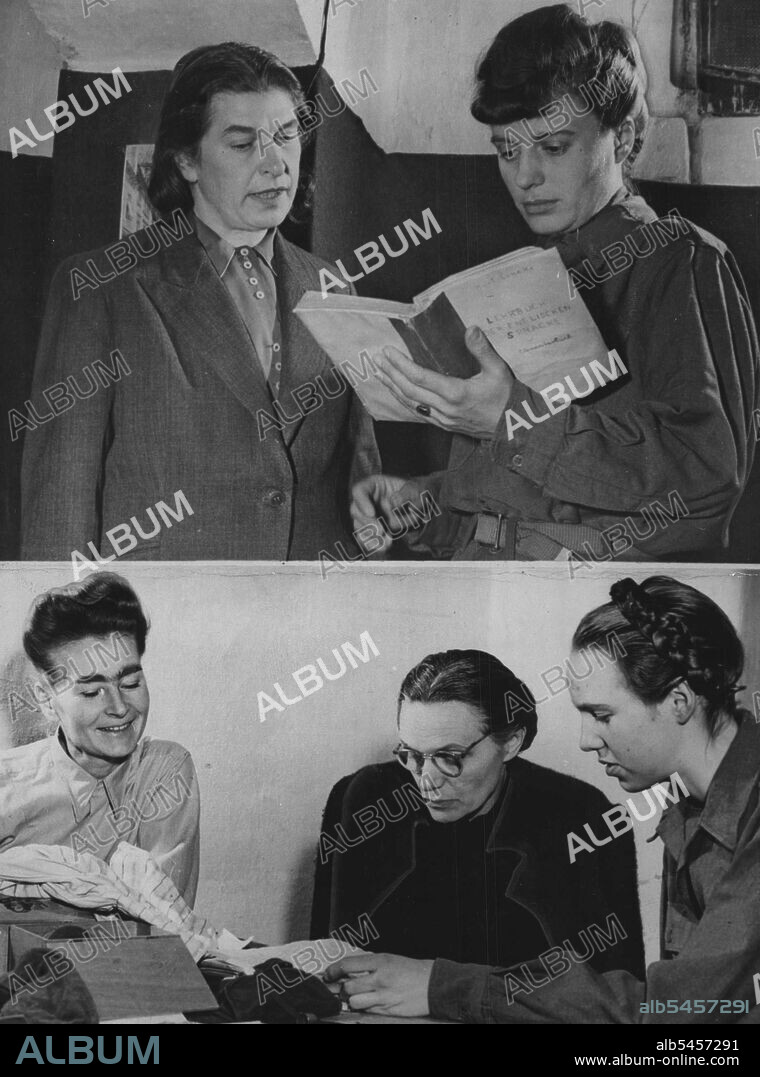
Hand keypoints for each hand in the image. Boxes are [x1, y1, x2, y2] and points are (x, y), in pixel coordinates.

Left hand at [324, 953, 434, 1016]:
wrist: (432, 985)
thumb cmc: (411, 970)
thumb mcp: (390, 959)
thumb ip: (370, 964)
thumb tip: (349, 969)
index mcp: (380, 961)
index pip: (347, 965)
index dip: (333, 971)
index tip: (328, 974)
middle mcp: (380, 978)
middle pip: (348, 986)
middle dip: (342, 988)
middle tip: (341, 988)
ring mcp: (383, 996)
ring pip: (354, 1001)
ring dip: (352, 1000)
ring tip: (356, 996)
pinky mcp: (387, 1010)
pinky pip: (366, 1010)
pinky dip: (363, 1007)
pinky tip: (368, 1002)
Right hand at [350, 474, 425, 555]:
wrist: (421, 507)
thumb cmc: (417, 493)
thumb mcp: (416, 489)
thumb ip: (406, 494)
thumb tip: (393, 502)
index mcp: (374, 485)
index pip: (359, 490)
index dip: (362, 502)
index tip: (372, 513)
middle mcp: (368, 500)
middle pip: (356, 511)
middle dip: (367, 523)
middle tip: (381, 530)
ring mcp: (368, 516)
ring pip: (359, 527)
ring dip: (371, 537)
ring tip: (387, 541)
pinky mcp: (373, 530)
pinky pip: (366, 539)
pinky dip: (375, 545)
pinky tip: (387, 546)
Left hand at [375, 326, 514, 437]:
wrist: (513, 427)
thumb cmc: (506, 398)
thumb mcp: (498, 370)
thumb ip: (483, 350)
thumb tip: (471, 329)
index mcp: (456, 393)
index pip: (420, 377)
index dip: (400, 364)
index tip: (388, 352)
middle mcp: (445, 408)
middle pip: (409, 390)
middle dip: (391, 374)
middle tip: (377, 359)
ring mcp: (443, 419)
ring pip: (411, 404)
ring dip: (394, 388)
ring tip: (380, 375)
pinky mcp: (444, 424)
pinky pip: (419, 412)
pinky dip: (405, 401)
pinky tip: (398, 393)